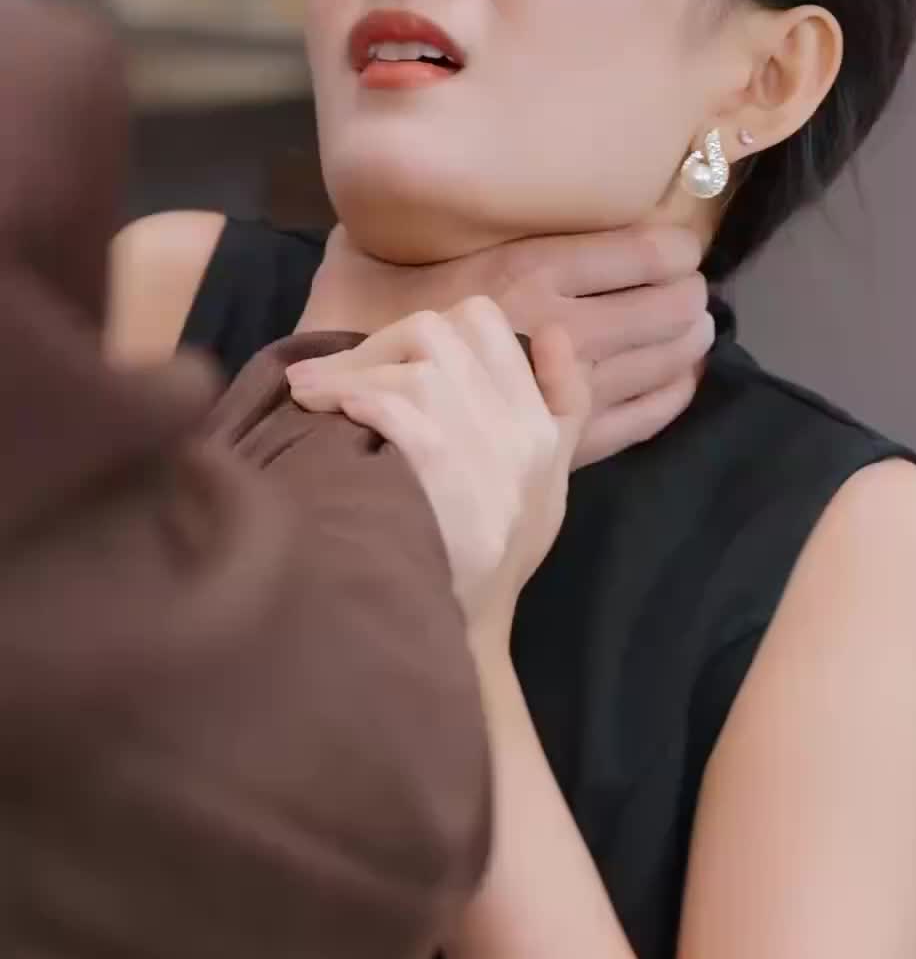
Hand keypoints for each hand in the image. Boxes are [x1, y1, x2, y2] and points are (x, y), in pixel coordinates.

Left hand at [287, 299, 588, 636]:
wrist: (466, 633)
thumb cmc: (497, 556)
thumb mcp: (549, 483)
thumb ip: (563, 405)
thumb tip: (550, 332)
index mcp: (543, 426)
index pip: (487, 324)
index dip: (425, 326)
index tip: (393, 358)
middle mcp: (523, 434)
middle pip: (443, 333)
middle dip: (378, 346)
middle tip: (335, 375)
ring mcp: (487, 457)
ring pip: (417, 366)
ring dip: (350, 371)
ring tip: (310, 395)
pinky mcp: (445, 479)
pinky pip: (397, 408)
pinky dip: (355, 398)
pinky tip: (326, 414)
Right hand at [298, 225, 713, 469]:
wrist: (338, 419)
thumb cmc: (348, 325)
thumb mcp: (370, 245)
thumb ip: (410, 218)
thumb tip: (405, 182)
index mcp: (527, 269)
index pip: (642, 253)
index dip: (675, 250)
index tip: (677, 250)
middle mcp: (563, 326)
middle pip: (667, 306)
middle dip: (686, 297)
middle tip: (686, 293)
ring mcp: (569, 391)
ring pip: (665, 359)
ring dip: (688, 342)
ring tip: (692, 333)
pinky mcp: (566, 444)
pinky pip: (645, 416)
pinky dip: (672, 395)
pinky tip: (679, 381)